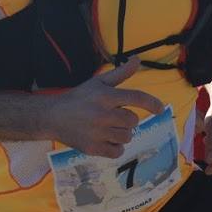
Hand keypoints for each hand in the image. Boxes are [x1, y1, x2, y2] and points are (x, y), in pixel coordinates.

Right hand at [48, 59, 164, 158]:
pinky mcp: (92, 148)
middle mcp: (102, 114)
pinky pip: (117, 152)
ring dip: (121, 134)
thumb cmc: (79, 98)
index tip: (159, 109)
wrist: (51, 117)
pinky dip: (115, 148)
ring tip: (108, 128)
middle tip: (114, 117)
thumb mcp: (98, 82)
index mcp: (105, 96)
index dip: (152, 103)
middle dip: (127, 120)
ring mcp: (96, 133)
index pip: (137, 98)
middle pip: (133, 121)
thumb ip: (121, 73)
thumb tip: (137, 59)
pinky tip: (106, 140)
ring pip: (127, 137)